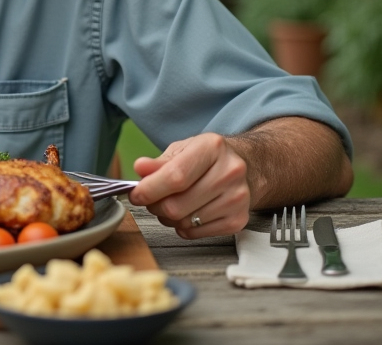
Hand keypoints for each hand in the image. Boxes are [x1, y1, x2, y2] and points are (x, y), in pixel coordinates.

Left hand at [127, 133, 250, 238]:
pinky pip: (195, 233)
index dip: (150, 189)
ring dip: (168, 217)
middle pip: (177, 205)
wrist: (246, 167)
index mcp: (213, 148)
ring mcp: (237, 198)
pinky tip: (187, 213)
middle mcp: (230, 172)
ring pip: (184, 222)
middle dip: (155, 206)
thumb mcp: (182, 149)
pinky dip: (183, 227)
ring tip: (170, 203)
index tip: (136, 194)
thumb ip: (159, 162)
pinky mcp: (238, 220)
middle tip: (151, 199)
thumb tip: (140, 168)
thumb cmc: (208, 158)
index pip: (176, 176)